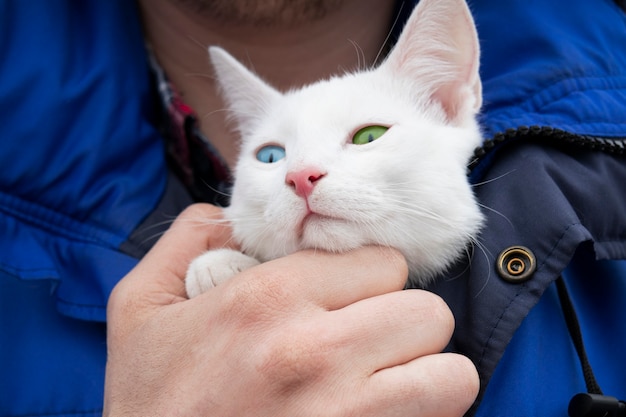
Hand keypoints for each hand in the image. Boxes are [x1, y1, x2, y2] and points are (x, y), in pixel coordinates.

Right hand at [104, 203, 478, 415]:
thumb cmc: (148, 398)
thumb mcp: (140, 306)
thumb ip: (189, 239)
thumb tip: (237, 217)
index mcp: (269, 301)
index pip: (383, 263)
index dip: (369, 278)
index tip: (348, 297)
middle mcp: (315, 353)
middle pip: (427, 313)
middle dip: (403, 321)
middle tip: (370, 338)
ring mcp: (346, 415)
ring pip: (450, 374)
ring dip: (426, 373)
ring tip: (389, 378)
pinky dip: (419, 415)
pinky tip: (378, 412)